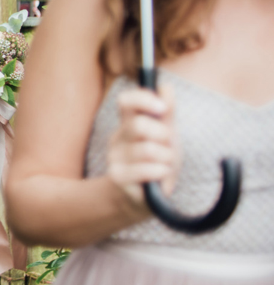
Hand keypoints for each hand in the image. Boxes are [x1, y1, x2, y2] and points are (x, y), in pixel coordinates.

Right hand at [106, 86, 177, 211]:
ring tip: (166, 166)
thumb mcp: (166, 136)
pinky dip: (162, 173)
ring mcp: (115, 157)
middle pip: (138, 125)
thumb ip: (167, 112)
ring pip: (147, 150)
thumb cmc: (157, 163)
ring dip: (166, 159)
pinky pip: (147, 170)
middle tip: (168, 146)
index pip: (125, 101)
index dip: (143, 100)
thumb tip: (165, 86)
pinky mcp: (118, 177)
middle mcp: (118, 138)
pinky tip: (160, 178)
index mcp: (128, 124)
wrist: (145, 199)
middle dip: (162, 136)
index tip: (162, 109)